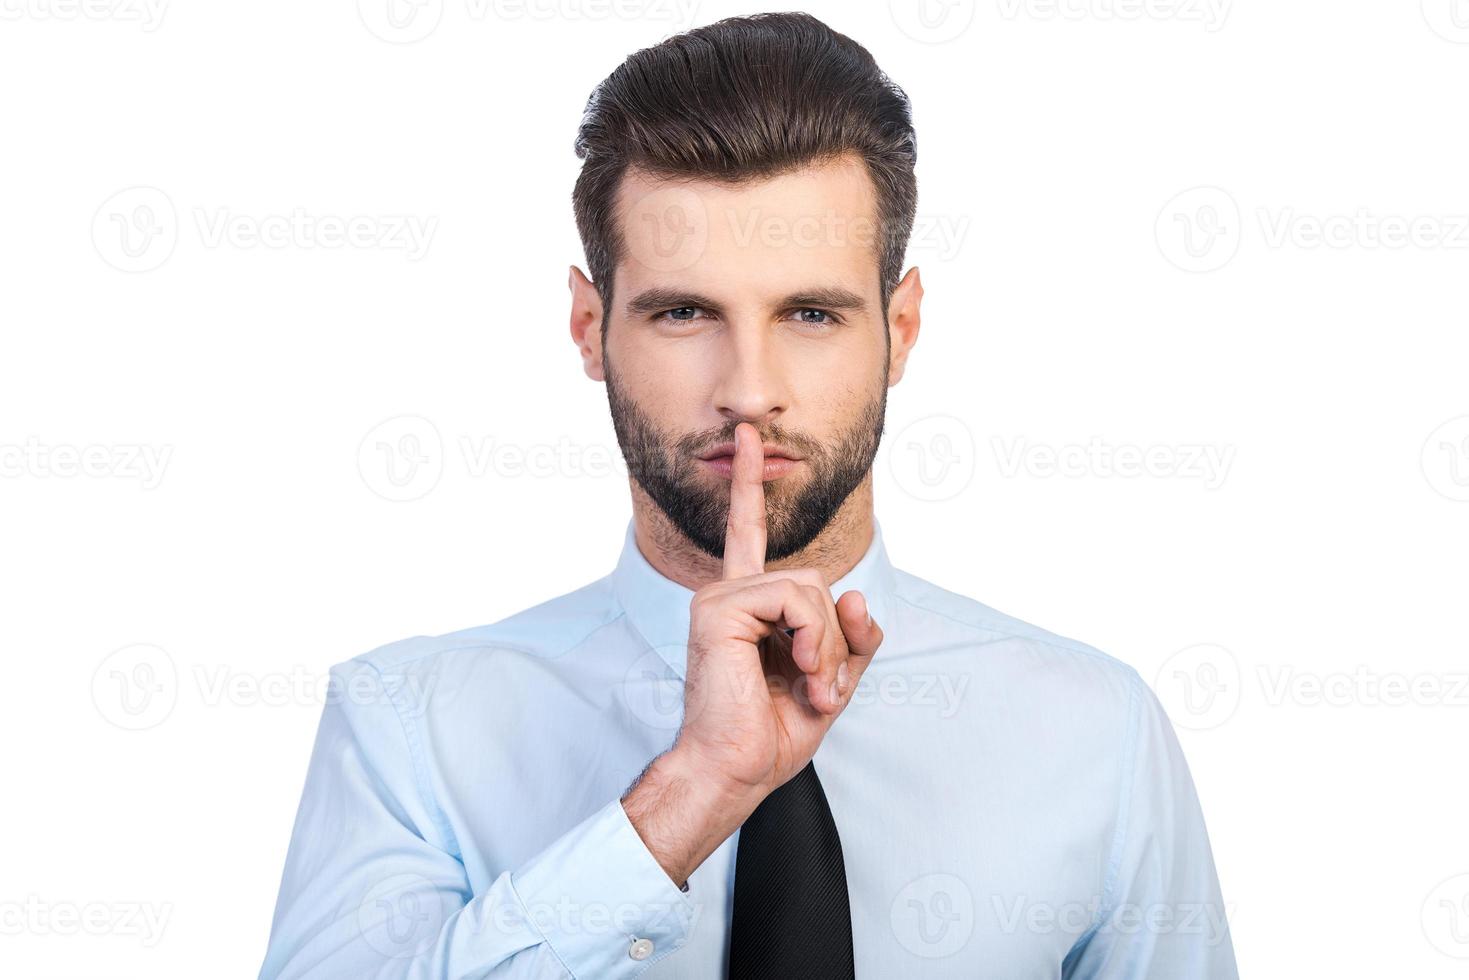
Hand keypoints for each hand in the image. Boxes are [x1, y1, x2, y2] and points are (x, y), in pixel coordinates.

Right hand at [622, 421, 883, 890]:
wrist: (735, 769)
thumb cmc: (771, 732)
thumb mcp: (831, 678)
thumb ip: (851, 636)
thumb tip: (858, 594)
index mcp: (746, 606)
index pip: (748, 533)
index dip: (749, 485)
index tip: (749, 437)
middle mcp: (728, 593)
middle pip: (815, 580)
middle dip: (834, 637)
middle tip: (820, 686)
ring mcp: (720, 598)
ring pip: (811, 587)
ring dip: (825, 643)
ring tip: (809, 684)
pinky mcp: (720, 609)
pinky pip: (796, 599)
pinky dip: (812, 638)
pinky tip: (796, 669)